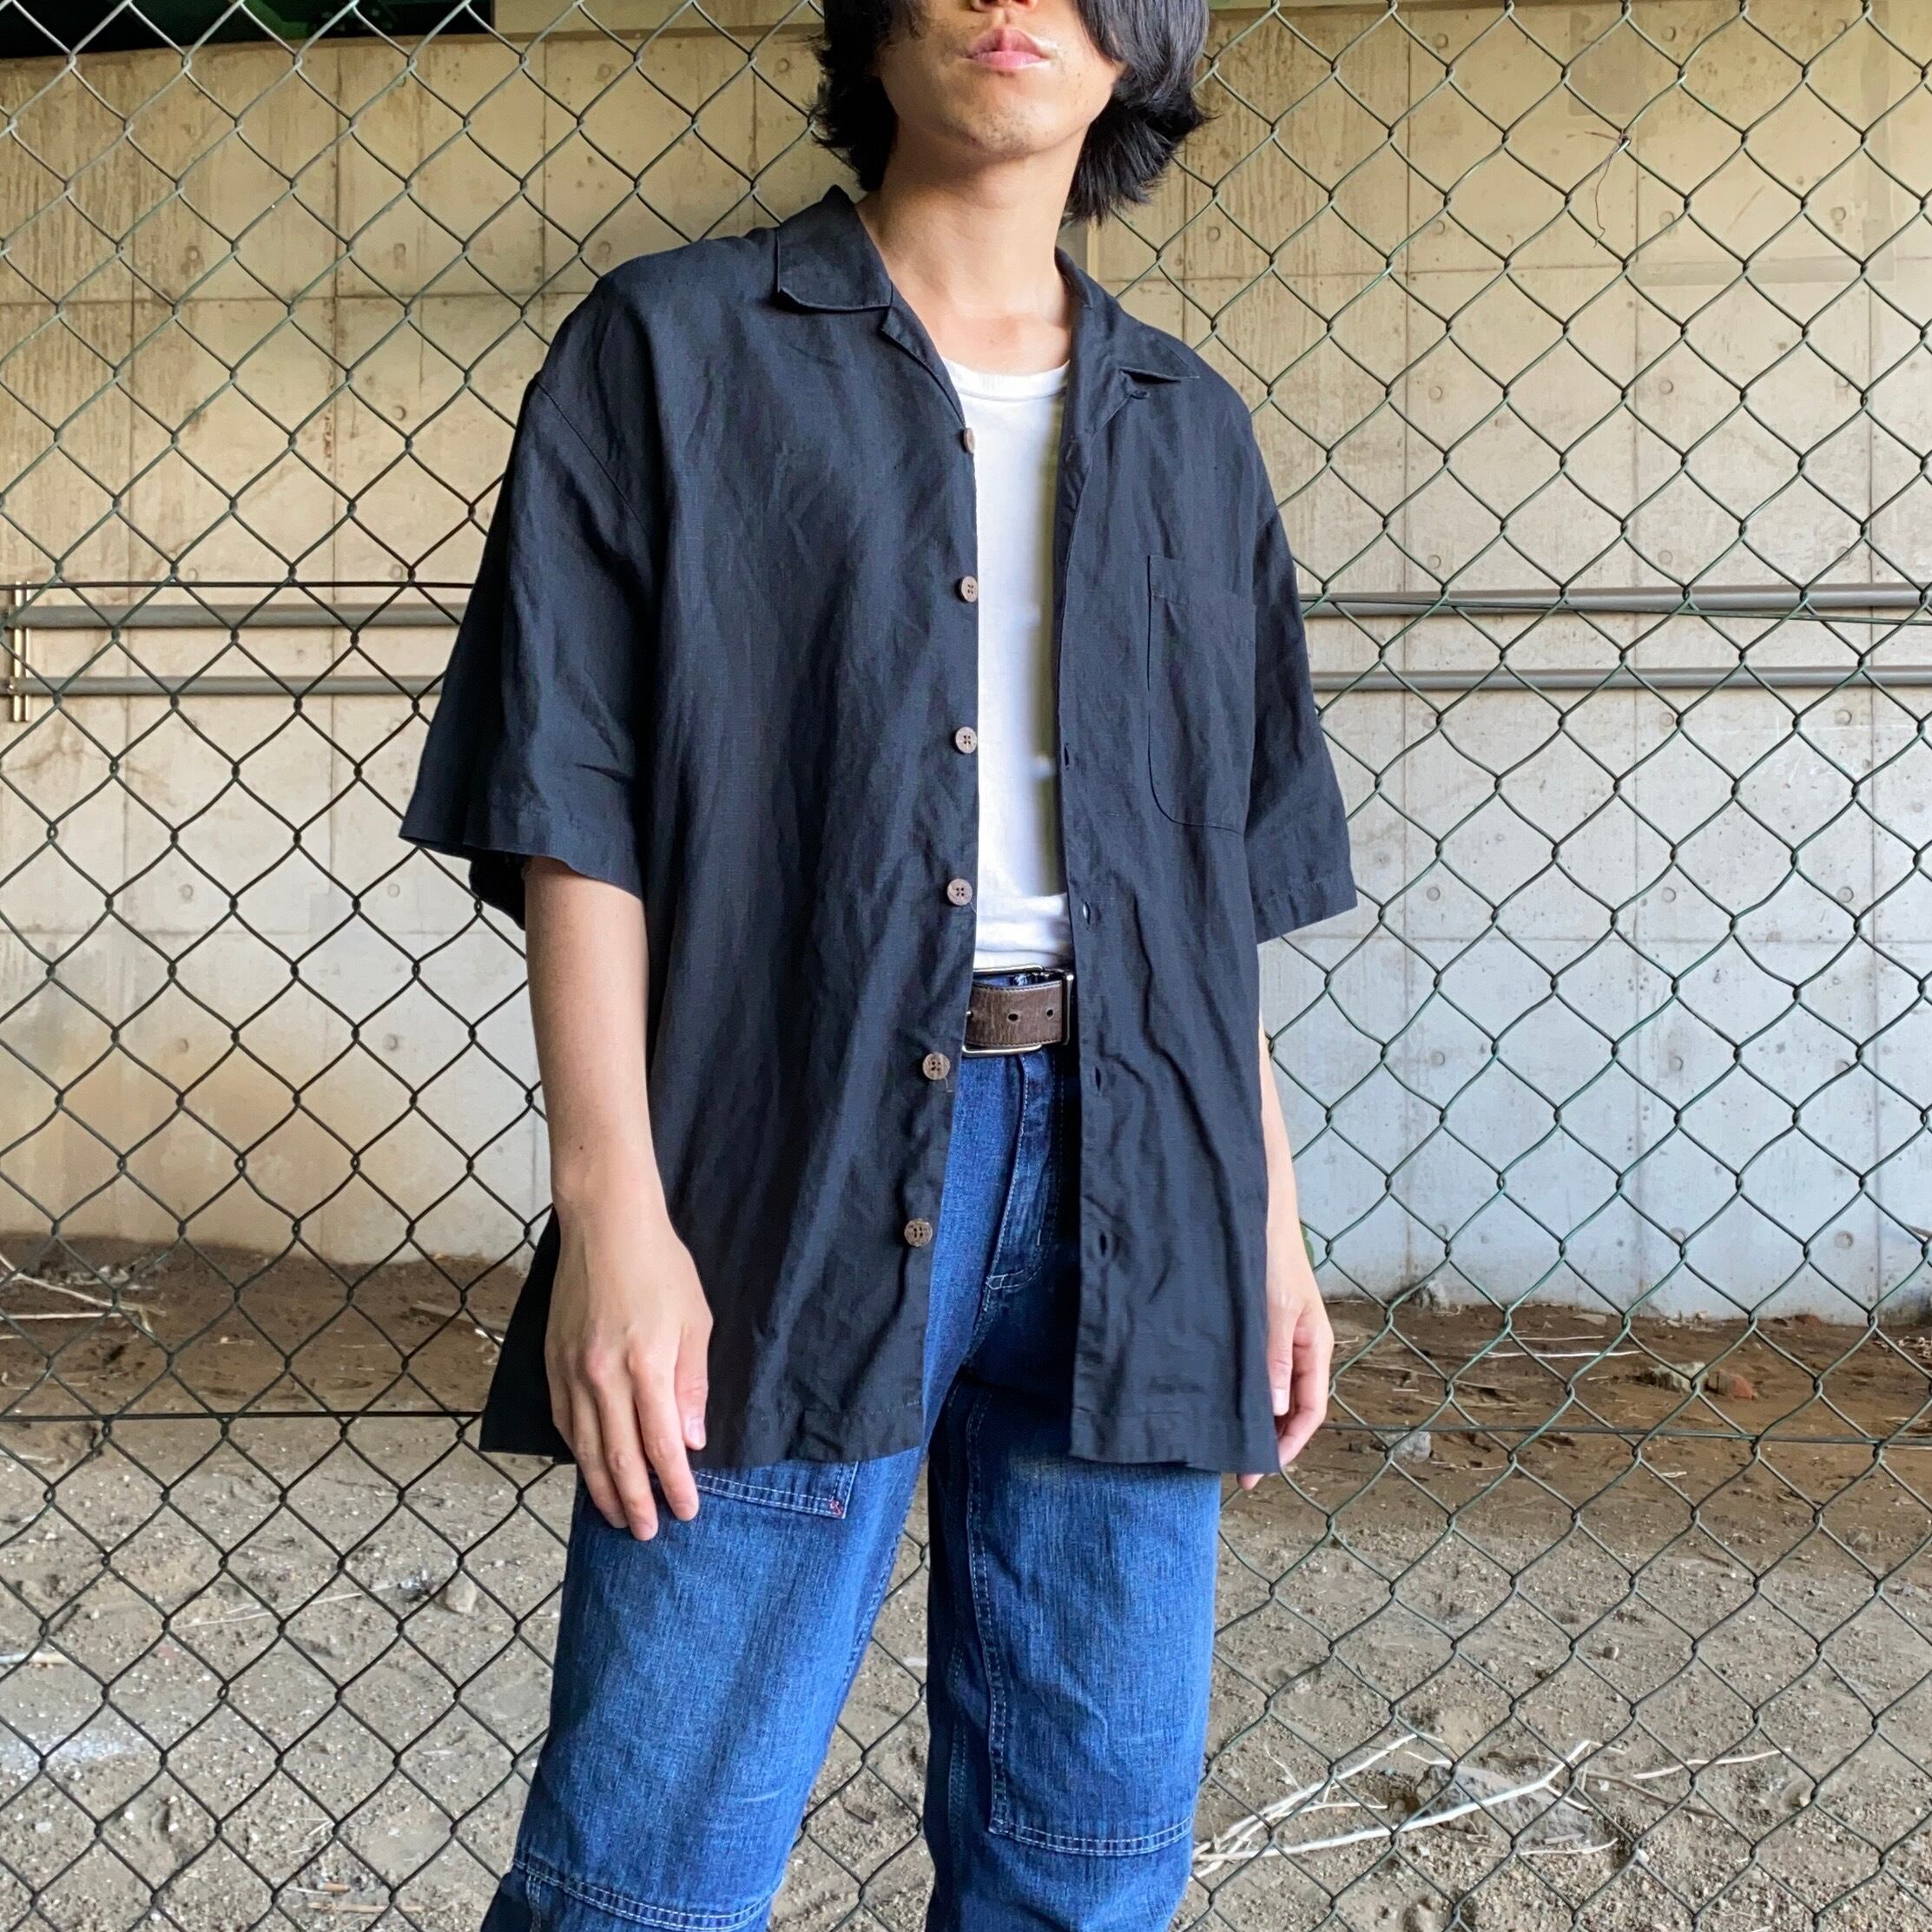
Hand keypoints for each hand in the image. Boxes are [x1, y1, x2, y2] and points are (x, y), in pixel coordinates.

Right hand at [545, 1189, 712, 1538]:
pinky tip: (586, 1467)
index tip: (686, 1511)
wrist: (605, 1225)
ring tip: (615, 1516)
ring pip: (583, 1447)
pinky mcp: (552, 1362)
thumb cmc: (660, 1267)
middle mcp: (603, 1377)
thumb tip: (690, 1440)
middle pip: (617, 1458)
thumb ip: (691, 1384)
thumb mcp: (694, 1321)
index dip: (674, 1484)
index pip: (662, 1445)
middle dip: (634, 1502)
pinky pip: (562, 1421)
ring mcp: (571, 1371)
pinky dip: (575, 1452)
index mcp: (645, 1367)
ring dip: (600, 1487)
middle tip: (645, 1533)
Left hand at [1236, 1219, 1332, 1490]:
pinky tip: (1220, 1401)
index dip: (1289, 1444)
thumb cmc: (1273, 1252)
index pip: (1311, 1410)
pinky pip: (1256, 1368)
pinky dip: (1243, 1389)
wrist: (1256, 1209)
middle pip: (1292, 1407)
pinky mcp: (1258, 1326)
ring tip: (1226, 1442)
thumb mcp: (1277, 1307)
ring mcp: (1279, 1337)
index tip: (1260, 1469)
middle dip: (1270, 1439)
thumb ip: (1276, 1355)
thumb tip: (1277, 1409)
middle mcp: (1300, 1347)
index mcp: (1315, 1346)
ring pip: (1272, 1390)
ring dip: (1255, 1417)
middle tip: (1238, 1468)